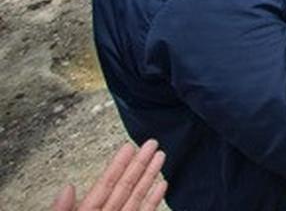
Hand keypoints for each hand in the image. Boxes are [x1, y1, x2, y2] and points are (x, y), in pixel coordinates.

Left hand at [51, 140, 166, 210]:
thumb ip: (61, 209)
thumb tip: (67, 188)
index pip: (105, 183)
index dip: (118, 164)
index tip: (128, 146)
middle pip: (125, 185)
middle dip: (140, 163)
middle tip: (151, 143)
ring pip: (137, 196)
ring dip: (149, 176)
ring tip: (160, 157)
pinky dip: (154, 200)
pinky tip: (162, 185)